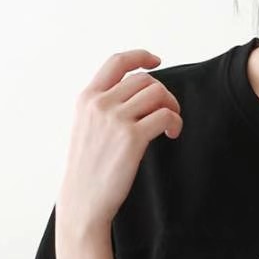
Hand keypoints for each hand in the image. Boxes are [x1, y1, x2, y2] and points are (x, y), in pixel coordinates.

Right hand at [57, 50, 182, 240]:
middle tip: (169, 111)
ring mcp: (116, 119)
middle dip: (163, 93)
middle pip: (144, 80)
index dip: (140, 57)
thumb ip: (103, 110)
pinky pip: (164, 115)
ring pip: (157, 93)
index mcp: (87, 98)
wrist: (83, 201)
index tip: (155, 61)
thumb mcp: (85, 130)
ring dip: (171, 105)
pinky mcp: (132, 138)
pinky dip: (175, 121)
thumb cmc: (86, 173)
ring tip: (171, 125)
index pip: (117, 62)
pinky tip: (172, 133)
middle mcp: (100, 103)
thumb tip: (133, 99)